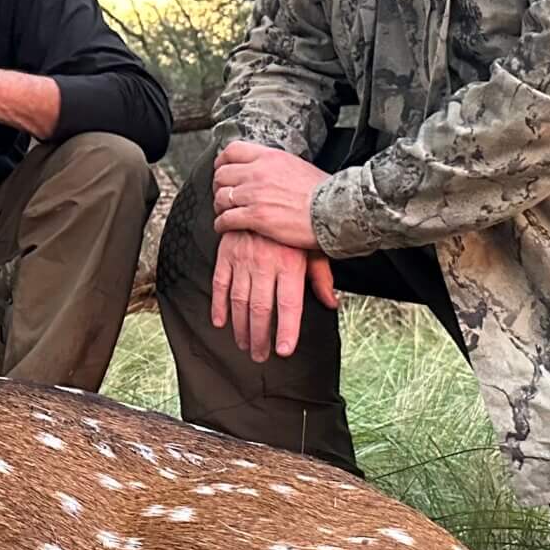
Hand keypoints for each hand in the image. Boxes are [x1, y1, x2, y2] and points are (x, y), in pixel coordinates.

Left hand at [212, 140, 326, 250]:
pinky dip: (221, 224)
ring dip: (219, 207)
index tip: (222, 170)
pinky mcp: (256, 216)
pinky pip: (226, 218)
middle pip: (222, 174)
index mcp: (270, 157)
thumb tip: (271, 169)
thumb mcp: (299, 166)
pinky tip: (224, 228)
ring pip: (221, 197)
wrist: (335, 210)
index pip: (232, 151)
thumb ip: (278, 166)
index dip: (222, 162)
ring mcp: (255, 194)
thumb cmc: (325, 193)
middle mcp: (258, 172)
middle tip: (223, 195)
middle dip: (219, 186)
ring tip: (223, 213)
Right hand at [212, 229, 339, 362]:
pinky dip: (218, 305)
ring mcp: (243, 259)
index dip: (286, 330)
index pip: (288, 305)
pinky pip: (220, 284)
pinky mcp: (226, 254)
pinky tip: (220, 322)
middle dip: (260, 337)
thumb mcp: (313, 247)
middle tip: (260, 355)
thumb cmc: (294, 224)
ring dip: (240, 327)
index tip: (283, 351)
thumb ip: (321, 276)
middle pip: (261, 309)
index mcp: (290, 264)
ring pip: (239, 302)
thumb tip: (331, 303)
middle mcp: (265, 264)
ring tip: (244, 344)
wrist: (266, 194)